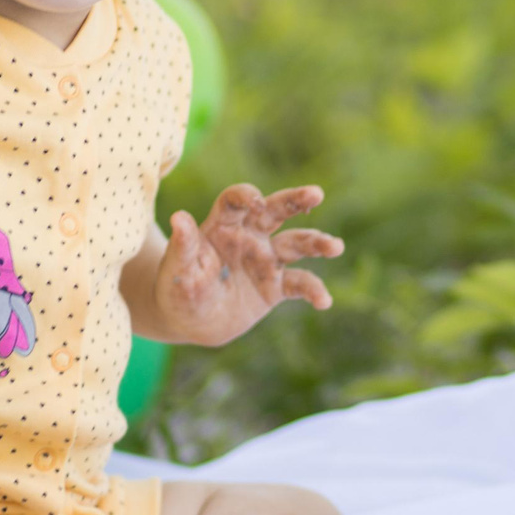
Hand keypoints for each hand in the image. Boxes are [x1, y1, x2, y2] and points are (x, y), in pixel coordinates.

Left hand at [156, 185, 343, 346]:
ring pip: (296, 244)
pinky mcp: (275, 286)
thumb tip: (178, 218)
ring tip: (336, 246)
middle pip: (276, 210)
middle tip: (316, 193)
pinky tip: (324, 302)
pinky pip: (300, 284)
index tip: (256, 202)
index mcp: (223, 225)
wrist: (190, 321)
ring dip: (317, 242)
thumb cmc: (178, 289)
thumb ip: (184, 246)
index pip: (237, 201)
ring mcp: (266, 260)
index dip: (247, 196)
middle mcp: (249, 236)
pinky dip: (313, 291)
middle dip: (295, 200)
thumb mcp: (178, 270)